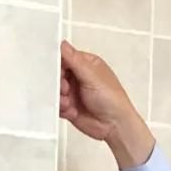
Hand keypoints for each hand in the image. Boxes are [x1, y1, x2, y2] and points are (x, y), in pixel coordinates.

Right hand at [59, 40, 154, 167]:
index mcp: (86, 65)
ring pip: (55, 90)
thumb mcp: (92, 76)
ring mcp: (74, 93)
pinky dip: (61, 108)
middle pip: (57, 75)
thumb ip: (75, 61)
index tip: (55, 70)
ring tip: (68, 102)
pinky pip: (57, 105)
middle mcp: (79, 77)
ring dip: (59, 96)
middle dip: (58, 82)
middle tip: (65, 88)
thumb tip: (62, 44)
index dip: (58, 63)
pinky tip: (71, 110)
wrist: (115, 126)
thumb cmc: (111, 98)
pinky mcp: (69, 107)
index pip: (65, 58)